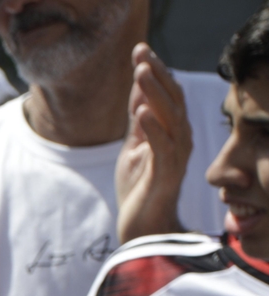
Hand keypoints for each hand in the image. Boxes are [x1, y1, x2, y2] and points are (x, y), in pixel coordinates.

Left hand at [116, 43, 190, 242]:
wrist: (142, 226)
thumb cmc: (139, 187)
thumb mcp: (134, 148)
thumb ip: (138, 123)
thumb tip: (138, 93)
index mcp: (171, 131)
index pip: (166, 94)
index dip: (154, 71)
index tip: (140, 50)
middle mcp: (179, 139)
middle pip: (172, 99)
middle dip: (156, 74)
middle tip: (141, 53)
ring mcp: (175, 155)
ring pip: (170, 117)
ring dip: (154, 93)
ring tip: (141, 73)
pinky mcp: (166, 172)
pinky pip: (162, 146)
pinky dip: (152, 127)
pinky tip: (142, 112)